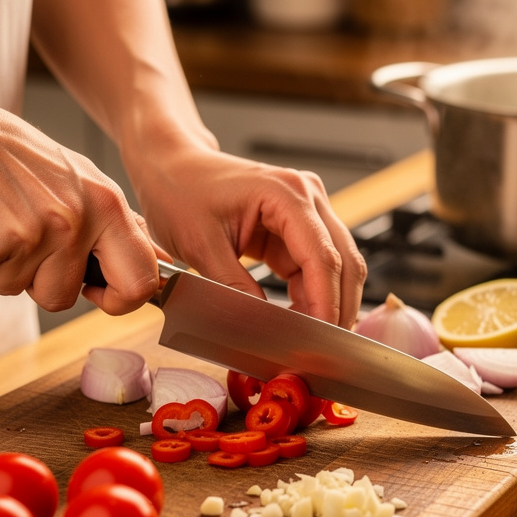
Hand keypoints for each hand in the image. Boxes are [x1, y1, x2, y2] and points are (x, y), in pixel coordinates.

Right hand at [0, 78, 159, 314]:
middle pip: (64, 298)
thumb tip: (155, 260)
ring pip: (19, 290)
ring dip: (5, 267)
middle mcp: (73, 221)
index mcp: (106, 205)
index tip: (99, 293)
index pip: (141, 279)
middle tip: (29, 250)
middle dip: (47, 288)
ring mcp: (28, 235)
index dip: (121, 299)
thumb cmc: (10, 154)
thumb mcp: (80, 178)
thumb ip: (115, 223)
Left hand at [128, 145, 366, 328]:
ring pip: (338, 267)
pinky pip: (316, 268)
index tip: (319, 340)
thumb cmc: (181, 190)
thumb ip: (233, 288)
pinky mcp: (298, 228)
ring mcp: (307, 211)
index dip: (325, 303)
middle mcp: (308, 197)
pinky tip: (299, 321)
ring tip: (310, 340)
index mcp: (287, 193)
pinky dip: (312, 296)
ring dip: (328, 304)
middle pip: (345, 262)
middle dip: (338, 308)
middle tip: (322, 350)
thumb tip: (260, 328)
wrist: (171, 166)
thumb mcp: (201, 245)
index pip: (323, 257)